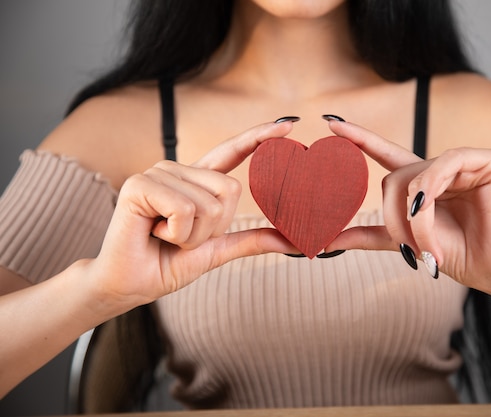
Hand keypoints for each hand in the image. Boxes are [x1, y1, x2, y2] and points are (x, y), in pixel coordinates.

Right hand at [88, 121, 297, 309]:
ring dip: (192, 236)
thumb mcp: (216, 250)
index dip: (258, 137)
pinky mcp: (140, 184)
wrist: (130, 285)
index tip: (290, 123)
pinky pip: (185, 209)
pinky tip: (155, 232)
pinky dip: (177, 233)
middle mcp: (178, 170)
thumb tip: (292, 241)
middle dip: (213, 228)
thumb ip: (250, 240)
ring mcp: (158, 173)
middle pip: (230, 190)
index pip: (231, 152)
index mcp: (196, 182)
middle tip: (182, 238)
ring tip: (166, 236)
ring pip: (208, 204)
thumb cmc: (167, 264)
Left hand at [325, 120, 490, 291]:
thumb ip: (370, 235)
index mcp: (423, 183)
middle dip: (396, 218)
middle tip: (412, 250)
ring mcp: (464, 162)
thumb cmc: (455, 254)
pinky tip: (434, 210)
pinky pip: (443, 165)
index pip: (386, 154)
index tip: (330, 123)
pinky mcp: (487, 160)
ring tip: (428, 246)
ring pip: (415, 176)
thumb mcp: (405, 242)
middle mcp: (440, 169)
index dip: (361, 139)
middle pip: (394, 179)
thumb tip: (327, 242)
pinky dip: (432, 193)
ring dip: (415, 217)